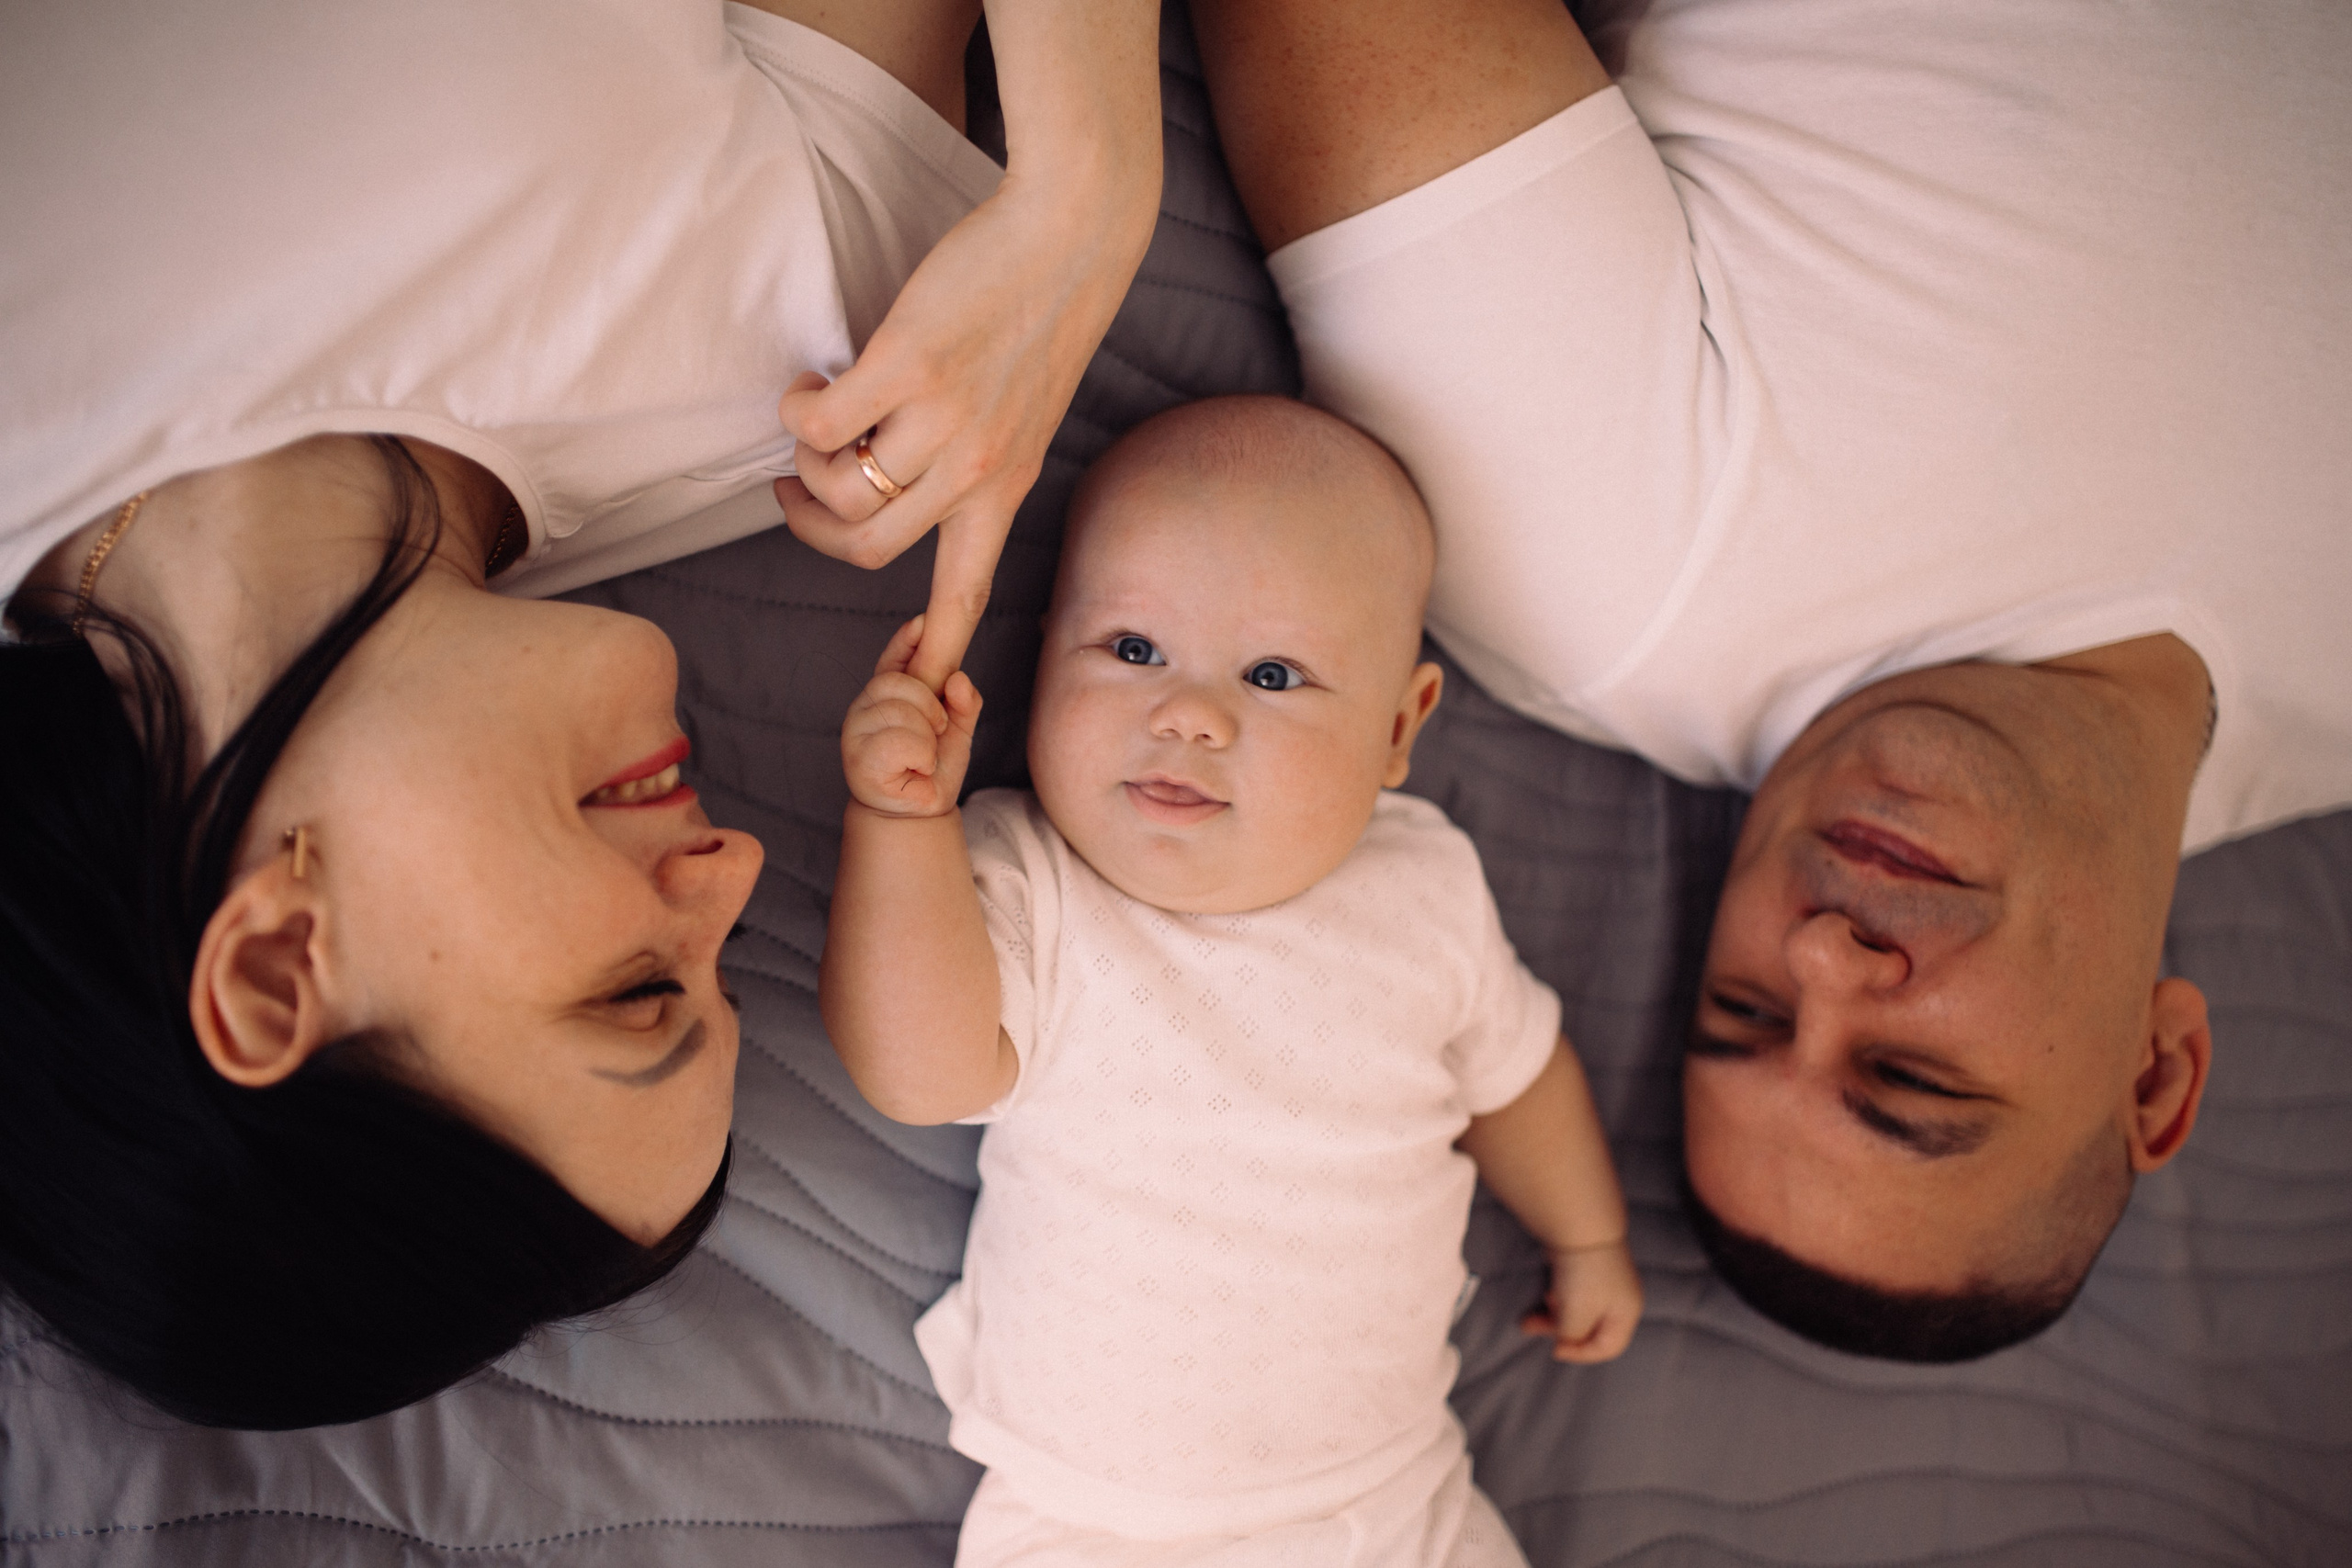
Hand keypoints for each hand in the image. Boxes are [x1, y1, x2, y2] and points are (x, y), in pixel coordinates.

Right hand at [778, 173, 1155, 692]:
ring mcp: (942, 422)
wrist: (1072, 234)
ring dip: (804, 461)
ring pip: (838, 485)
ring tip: (813, 418)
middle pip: (869, 546)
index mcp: (1006, 489)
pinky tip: (809, 383)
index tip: (917, 693)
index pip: (967, 592)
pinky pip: (820, 421)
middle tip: (793, 488)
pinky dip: (796, 410)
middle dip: (813, 528)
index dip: (935, 651)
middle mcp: (976, 470)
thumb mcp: (1025, 408)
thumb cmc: (1042, 312)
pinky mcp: (905, 368)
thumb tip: (888, 471)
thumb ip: (971, 453)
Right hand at [841, 616, 982, 816]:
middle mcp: (865, 709)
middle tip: (936, 730)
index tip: (923, 623)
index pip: (892, 661)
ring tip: (923, 755)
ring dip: (926, 737)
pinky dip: (920, 756)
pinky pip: (899, 741)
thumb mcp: (958, 729)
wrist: (920, 813)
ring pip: (901, 712)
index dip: (905, 641)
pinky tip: (916, 768)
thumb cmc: (933, 768)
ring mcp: (857, 733)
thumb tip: (959, 678)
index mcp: (886, 697)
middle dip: (929, 705)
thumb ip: (964, 702)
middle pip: (899, 682)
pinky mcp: (859, 759)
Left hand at [1521, 1239, 1642, 1363]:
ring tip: (1534, 1313)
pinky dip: (1559, 1298)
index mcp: (1626, 1313)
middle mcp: (1620, 1299)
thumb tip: (1563, 1340)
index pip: (1608, 1348)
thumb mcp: (1576, 1317)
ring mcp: (1605, 1282)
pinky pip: (1574, 1293)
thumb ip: (1570, 1337)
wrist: (1580, 1228)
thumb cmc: (1583, 1277)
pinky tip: (1548, 1293)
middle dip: (1560, 1331)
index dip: (1580, 1354)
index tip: (1554, 1349)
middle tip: (1531, 1327)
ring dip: (1555, 1315)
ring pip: (1579, 1310)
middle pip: (1591, 1329)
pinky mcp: (1590, 1267)